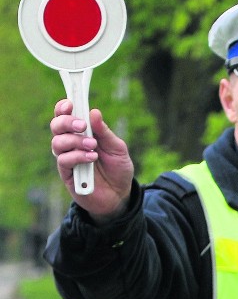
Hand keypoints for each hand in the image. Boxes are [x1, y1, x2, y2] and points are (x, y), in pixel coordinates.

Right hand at [50, 99, 134, 223]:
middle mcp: (71, 144)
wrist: (120, 195)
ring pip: (57, 143)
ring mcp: (67, 159)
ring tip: (93, 146)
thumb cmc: (117, 169)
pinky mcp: (67, 174)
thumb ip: (105, 132)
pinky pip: (63, 161)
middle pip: (56, 126)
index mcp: (82, 133)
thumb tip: (94, 112)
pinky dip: (77, 156)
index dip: (63, 107)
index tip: (70, 103)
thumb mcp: (117, 148)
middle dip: (66, 122)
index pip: (66, 116)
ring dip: (75, 141)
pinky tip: (91, 158)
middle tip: (82, 126)